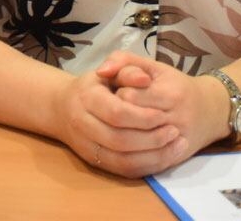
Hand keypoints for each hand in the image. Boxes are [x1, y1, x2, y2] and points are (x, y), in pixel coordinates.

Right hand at [53, 54, 183, 177]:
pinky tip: (165, 157)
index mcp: (86, 98)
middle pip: (120, 140)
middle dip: (151, 139)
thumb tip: (145, 79)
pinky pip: (124, 172)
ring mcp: (87, 147)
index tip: (164, 114)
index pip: (116, 113)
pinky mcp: (95, 163)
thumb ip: (127, 68)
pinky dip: (147, 167)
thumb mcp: (110, 71)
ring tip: (176, 144)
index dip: (142, 116)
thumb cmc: (94, 86)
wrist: (63, 108)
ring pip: (123, 161)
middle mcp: (82, 125)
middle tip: (174, 131)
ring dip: (153, 156)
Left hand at [101, 52, 230, 174]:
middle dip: (116, 115)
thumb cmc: (177, 85)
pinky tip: (121, 147)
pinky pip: (146, 165)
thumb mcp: (153, 66)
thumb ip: (124, 61)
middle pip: (130, 121)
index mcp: (169, 94)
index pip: (129, 97)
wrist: (211, 111)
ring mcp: (176, 142)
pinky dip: (130, 157)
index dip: (117, 94)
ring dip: (120, 136)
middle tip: (116, 111)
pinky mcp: (175, 159)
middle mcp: (175, 119)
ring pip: (135, 147)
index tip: (118, 92)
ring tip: (119, 126)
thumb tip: (101, 70)